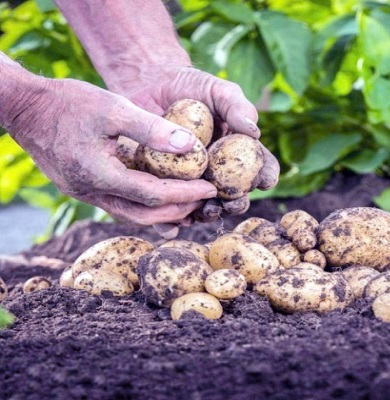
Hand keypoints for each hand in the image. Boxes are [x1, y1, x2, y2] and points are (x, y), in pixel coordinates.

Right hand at [6, 76, 217, 224]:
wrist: (24, 107)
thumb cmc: (68, 102)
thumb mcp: (113, 108)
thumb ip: (152, 129)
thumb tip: (191, 146)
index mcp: (99, 176)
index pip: (154, 196)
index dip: (186, 194)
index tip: (211, 187)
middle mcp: (91, 193)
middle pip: (145, 216)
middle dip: (179, 210)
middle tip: (205, 199)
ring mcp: (83, 194)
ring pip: (131, 215)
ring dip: (162, 213)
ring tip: (190, 202)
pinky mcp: (81, 188)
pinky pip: (119, 205)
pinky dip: (144, 205)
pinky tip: (160, 196)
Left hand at [119, 65, 279, 221]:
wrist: (149, 84)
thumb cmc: (191, 86)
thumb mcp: (219, 91)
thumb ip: (238, 108)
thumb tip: (254, 132)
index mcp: (239, 151)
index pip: (261, 168)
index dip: (266, 177)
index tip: (264, 181)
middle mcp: (219, 171)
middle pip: (236, 195)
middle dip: (237, 203)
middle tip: (232, 201)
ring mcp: (192, 181)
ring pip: (206, 206)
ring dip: (209, 213)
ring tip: (206, 209)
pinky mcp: (165, 185)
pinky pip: (172, 207)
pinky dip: (175, 219)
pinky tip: (176, 220)